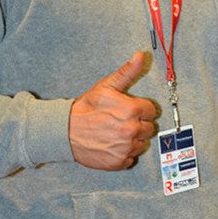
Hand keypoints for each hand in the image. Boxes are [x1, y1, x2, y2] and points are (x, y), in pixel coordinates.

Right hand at [69, 51, 158, 170]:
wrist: (65, 131)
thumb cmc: (85, 109)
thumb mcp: (106, 86)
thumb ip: (127, 72)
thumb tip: (140, 56)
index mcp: (132, 110)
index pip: (151, 111)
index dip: (141, 109)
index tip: (130, 110)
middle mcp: (131, 130)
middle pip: (149, 128)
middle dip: (138, 124)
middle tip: (121, 121)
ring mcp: (126, 148)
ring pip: (142, 143)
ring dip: (133, 139)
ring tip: (116, 133)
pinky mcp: (119, 162)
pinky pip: (132, 158)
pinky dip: (124, 153)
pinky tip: (113, 145)